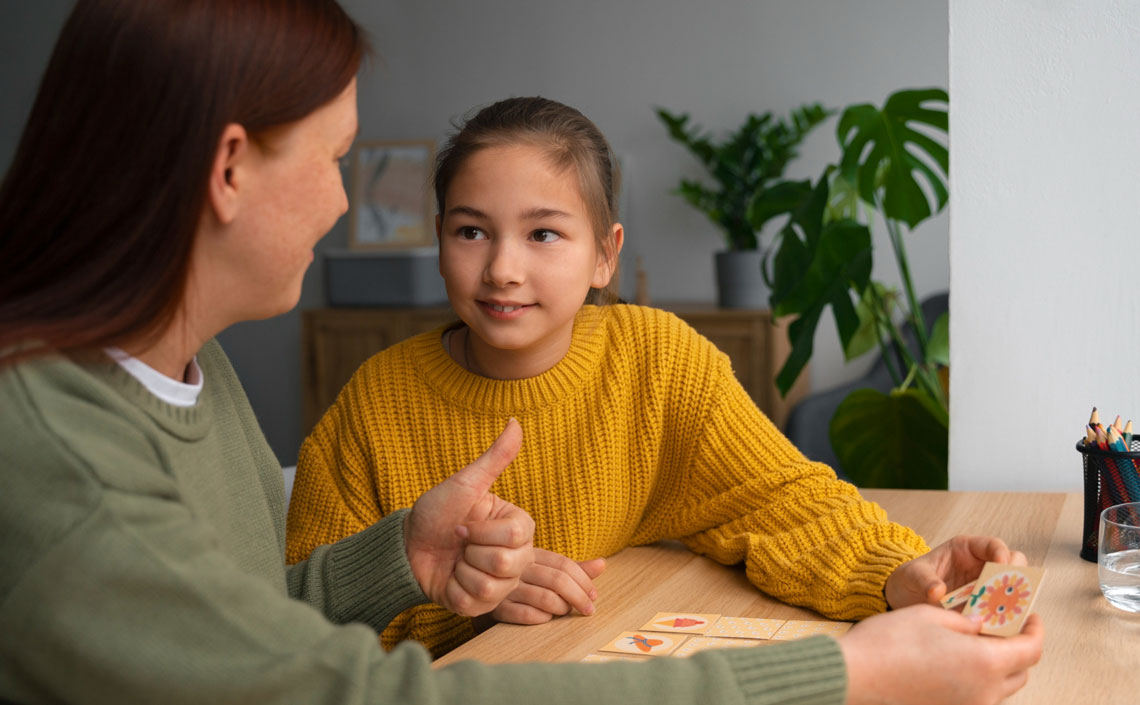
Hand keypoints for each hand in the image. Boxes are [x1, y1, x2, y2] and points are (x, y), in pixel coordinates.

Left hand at [404, 419, 534, 616]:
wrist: (408, 546)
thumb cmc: (437, 513)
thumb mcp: (465, 484)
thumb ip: (496, 457)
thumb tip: (515, 421)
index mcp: (518, 529)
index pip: (516, 536)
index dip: (481, 530)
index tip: (463, 524)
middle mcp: (517, 558)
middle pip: (507, 562)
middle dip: (471, 550)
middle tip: (458, 543)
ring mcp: (501, 585)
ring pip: (491, 584)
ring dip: (461, 570)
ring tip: (455, 561)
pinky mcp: (482, 606)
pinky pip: (475, 602)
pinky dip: (454, 589)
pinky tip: (450, 578)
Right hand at [491, 548, 606, 623]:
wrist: (474, 587)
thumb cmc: (518, 577)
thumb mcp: (542, 567)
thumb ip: (572, 568)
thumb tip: (602, 564)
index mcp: (531, 554)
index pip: (563, 564)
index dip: (583, 579)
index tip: (594, 595)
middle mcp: (519, 568)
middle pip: (558, 580)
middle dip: (579, 597)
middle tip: (589, 609)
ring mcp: (507, 587)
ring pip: (545, 598)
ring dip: (562, 608)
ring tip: (565, 611)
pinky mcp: (497, 607)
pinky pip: (526, 614)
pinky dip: (542, 618)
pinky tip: (546, 618)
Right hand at [840, 604, 1043, 704]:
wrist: (854, 675)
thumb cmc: (888, 643)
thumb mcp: (932, 616)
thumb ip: (966, 620)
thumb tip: (981, 625)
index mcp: (985, 662)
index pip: (1031, 649)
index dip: (1034, 629)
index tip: (1029, 616)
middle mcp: (984, 692)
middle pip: (1021, 672)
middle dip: (1018, 647)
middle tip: (1003, 625)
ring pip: (1001, 688)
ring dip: (999, 665)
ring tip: (978, 642)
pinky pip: (979, 696)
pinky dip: (979, 679)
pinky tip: (957, 660)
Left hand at [886, 535, 1026, 608]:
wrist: (904, 600)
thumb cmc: (910, 580)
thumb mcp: (912, 576)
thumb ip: (924, 580)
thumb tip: (937, 592)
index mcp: (966, 550)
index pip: (993, 545)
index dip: (1002, 554)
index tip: (1002, 565)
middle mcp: (982, 568)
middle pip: (1014, 566)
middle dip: (1016, 577)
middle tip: (1011, 591)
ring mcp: (986, 589)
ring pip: (1013, 591)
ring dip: (1014, 600)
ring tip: (1008, 611)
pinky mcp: (986, 609)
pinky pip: (1003, 612)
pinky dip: (1005, 618)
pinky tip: (1000, 627)